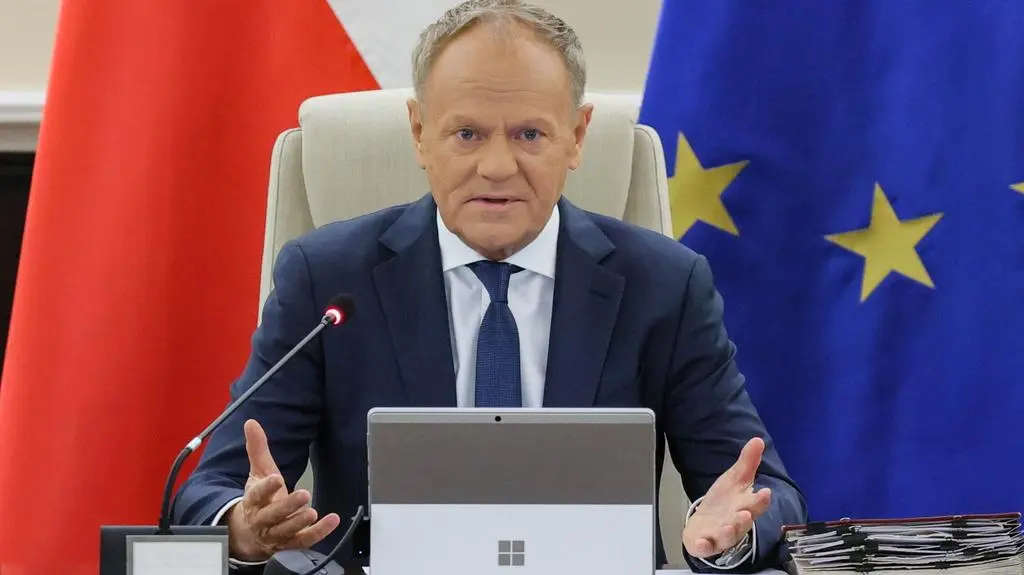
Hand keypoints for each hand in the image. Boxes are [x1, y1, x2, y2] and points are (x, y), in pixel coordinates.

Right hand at [225, 419, 340, 561]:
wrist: (249, 533)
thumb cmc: (258, 499)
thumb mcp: (258, 472)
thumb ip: (257, 448)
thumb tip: (251, 423)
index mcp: (254, 501)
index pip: (257, 495)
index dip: (265, 488)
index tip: (276, 478)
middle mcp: (263, 519)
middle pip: (273, 515)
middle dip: (287, 506)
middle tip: (303, 495)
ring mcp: (276, 534)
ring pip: (286, 530)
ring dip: (299, 522)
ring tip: (312, 512)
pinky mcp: (290, 544)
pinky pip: (304, 541)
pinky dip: (318, 532)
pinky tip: (331, 521)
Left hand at [682, 437, 772, 558]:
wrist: (706, 523)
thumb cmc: (725, 502)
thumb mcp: (734, 479)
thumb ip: (747, 462)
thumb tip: (758, 439)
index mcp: (745, 506)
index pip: (756, 504)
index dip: (760, 500)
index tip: (765, 492)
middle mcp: (736, 523)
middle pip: (743, 522)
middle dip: (744, 519)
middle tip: (745, 512)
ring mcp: (720, 535)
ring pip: (727, 536)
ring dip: (729, 532)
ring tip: (728, 526)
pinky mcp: (705, 543)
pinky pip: (705, 547)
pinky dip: (704, 546)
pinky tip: (701, 543)